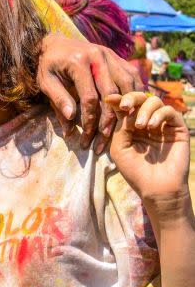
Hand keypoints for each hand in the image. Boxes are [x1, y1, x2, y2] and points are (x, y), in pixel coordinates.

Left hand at [37, 34, 141, 153]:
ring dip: (128, 108)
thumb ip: (58, 99)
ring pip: (128, 84)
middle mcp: (98, 56)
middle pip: (112, 94)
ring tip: (123, 128)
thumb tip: (71, 120)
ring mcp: (110, 55)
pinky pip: (132, 75)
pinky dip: (136, 93)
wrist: (54, 42)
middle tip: (105, 140)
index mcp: (79, 62)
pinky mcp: (117, 56)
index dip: (90, 120)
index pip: (90, 97)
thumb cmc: (48, 65)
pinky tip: (133, 109)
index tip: (87, 138)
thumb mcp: (46, 82)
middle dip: (109, 120)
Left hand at [106, 92, 189, 214]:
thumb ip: (120, 126)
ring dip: (144, 109)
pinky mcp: (177, 129)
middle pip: (140, 98)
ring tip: (140, 126)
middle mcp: (147, 122)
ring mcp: (163, 125)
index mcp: (130, 126)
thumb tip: (122, 106)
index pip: (125, 106)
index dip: (117, 99)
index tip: (109, 98)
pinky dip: (159, 114)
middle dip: (130, 98)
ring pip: (155, 101)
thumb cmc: (135, 171)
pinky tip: (151, 126)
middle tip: (125, 106)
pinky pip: (170, 111)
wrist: (156, 188)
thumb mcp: (119, 147)